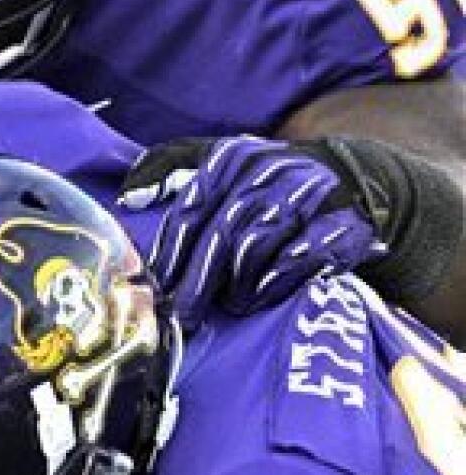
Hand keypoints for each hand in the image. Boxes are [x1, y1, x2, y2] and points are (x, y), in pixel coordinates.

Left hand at [118, 134, 386, 327]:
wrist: (346, 182)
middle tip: (184, 316)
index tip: (158, 288)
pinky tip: (260, 299)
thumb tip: (128, 197)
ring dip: (237, 284)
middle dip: (198, 280)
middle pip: (223, 230)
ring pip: (258, 244)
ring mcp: (308, 194)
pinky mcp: (341, 223)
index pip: (192, 207)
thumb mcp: (219, 167)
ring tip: (230, 306)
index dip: (171, 253)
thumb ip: (170, 170)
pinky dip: (275, 282)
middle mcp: (270, 169)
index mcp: (233, 157)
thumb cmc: (264, 187)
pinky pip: (302, 258)